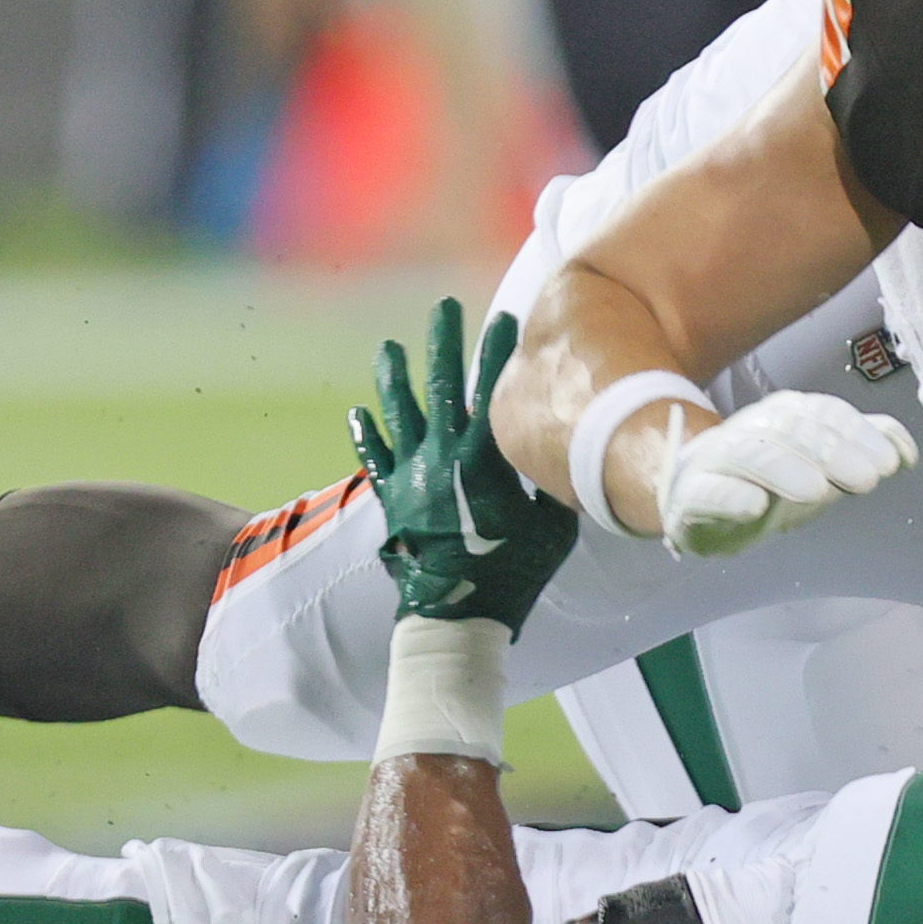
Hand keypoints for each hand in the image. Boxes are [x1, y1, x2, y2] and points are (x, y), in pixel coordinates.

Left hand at [348, 296, 578, 632]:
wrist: (456, 615)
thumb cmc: (512, 572)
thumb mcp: (553, 528)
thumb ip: (553, 486)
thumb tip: (564, 455)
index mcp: (484, 458)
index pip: (495, 389)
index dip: (501, 351)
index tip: (505, 317)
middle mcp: (443, 456)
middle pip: (442, 386)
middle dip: (444, 342)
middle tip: (444, 308)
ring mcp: (412, 475)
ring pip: (399, 414)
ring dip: (395, 377)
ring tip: (388, 348)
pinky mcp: (391, 499)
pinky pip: (374, 459)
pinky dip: (366, 435)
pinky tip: (358, 413)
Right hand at [653, 391, 916, 559]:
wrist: (696, 500)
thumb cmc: (769, 480)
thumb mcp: (821, 467)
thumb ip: (862, 452)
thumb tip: (907, 451)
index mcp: (787, 414)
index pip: (824, 412)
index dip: (859, 435)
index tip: (890, 464)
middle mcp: (753, 427)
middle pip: (790, 427)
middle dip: (832, 451)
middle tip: (866, 480)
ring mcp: (719, 459)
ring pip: (749, 451)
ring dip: (785, 467)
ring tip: (817, 491)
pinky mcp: (692, 495)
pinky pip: (708, 490)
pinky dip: (731, 495)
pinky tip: (754, 505)